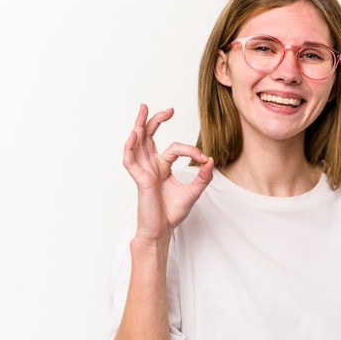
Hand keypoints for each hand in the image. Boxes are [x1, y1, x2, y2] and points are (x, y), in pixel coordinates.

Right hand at [123, 104, 213, 243]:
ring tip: (143, 109)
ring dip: (140, 125)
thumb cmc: (172, 212)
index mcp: (162, 167)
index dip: (191, 150)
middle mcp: (151, 165)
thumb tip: (210, 160)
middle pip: (150, 137)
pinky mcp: (139, 178)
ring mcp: (143, 170)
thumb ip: (203, 177)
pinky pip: (130, 159)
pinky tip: (135, 134)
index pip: (175, 148)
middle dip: (156, 121)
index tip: (204, 158)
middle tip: (168, 109)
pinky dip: (130, 146)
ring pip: (138, 143)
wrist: (162, 230)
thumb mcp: (194, 191)